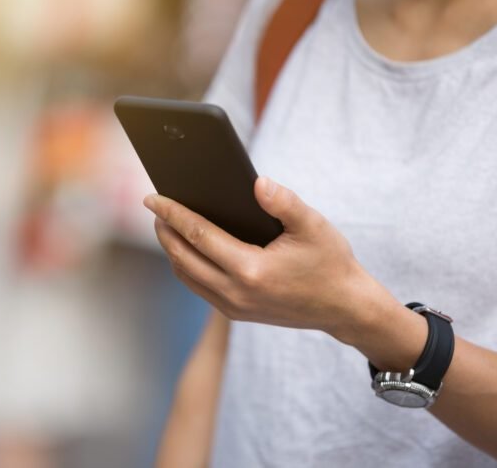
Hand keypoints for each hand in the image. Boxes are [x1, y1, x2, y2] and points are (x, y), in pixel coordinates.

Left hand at [144, 177, 379, 337]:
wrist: (344, 308)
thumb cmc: (330, 263)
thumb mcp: (314, 226)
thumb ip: (285, 202)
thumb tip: (257, 182)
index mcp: (251, 270)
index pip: (198, 236)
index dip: (173, 213)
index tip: (152, 198)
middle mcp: (236, 293)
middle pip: (183, 257)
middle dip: (164, 231)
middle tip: (154, 207)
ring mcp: (234, 307)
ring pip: (187, 276)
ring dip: (172, 250)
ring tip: (166, 225)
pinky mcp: (236, 313)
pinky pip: (199, 287)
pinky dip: (186, 265)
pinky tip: (186, 247)